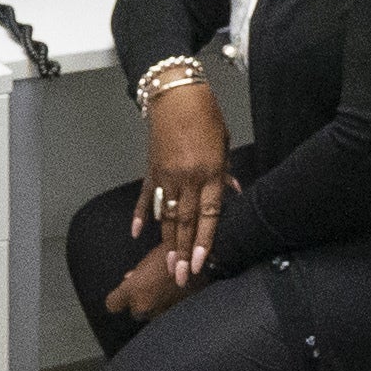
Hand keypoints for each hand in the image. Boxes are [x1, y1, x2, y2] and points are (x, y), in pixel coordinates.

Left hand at [103, 242, 196, 324]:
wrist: (203, 265)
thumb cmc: (174, 255)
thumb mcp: (152, 257)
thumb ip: (137, 271)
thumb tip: (128, 278)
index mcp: (134, 289)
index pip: (112, 304)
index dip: (117, 299)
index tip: (123, 294)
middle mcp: (144, 306)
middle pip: (134, 312)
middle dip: (140, 303)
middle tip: (151, 290)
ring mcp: (160, 314)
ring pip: (151, 315)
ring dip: (155, 307)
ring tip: (166, 292)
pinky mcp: (175, 317)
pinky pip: (167, 315)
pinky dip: (169, 308)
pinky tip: (176, 297)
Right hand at [139, 77, 233, 267]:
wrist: (176, 93)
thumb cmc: (205, 115)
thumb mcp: (224, 143)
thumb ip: (226, 173)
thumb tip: (232, 195)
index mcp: (209, 172)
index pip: (208, 215)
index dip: (204, 241)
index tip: (200, 262)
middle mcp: (187, 178)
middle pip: (185, 222)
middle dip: (183, 252)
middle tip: (180, 277)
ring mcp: (166, 176)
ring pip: (167, 216)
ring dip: (167, 243)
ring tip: (167, 266)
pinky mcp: (152, 170)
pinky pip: (147, 197)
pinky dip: (142, 216)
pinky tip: (138, 234)